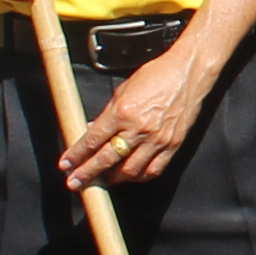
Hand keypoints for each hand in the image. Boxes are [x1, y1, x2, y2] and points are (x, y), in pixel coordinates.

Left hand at [60, 45, 214, 187]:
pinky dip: (139, 176)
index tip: (66, 165)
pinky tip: (130, 175)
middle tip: (75, 183)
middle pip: (107, 159)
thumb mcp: (124, 89)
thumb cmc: (157, 75)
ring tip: (104, 179)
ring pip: (130, 170)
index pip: (93, 140)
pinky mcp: (173, 145)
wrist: (189, 71)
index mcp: (123, 112)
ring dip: (114, 178)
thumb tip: (92, 131)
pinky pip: (153, 170)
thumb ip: (107, 113)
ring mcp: (157, 139)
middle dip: (87, 173)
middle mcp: (139, 128)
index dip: (76, 155)